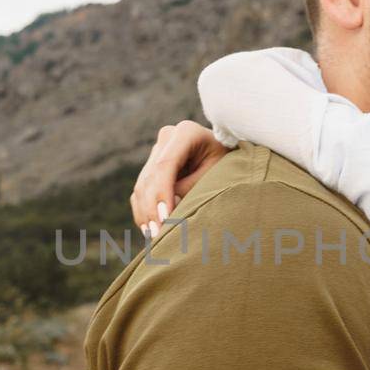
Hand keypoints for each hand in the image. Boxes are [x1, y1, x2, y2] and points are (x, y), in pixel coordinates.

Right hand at [131, 120, 228, 238]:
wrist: (227, 156)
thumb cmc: (227, 164)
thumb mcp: (217, 174)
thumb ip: (192, 189)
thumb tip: (165, 211)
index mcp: (186, 132)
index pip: (165, 165)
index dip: (162, 193)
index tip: (164, 218)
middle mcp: (167, 138)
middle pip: (151, 177)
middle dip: (152, 208)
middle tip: (157, 234)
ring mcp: (157, 151)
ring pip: (142, 186)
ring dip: (145, 213)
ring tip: (152, 236)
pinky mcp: (151, 166)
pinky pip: (141, 191)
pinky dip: (143, 210)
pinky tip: (148, 229)